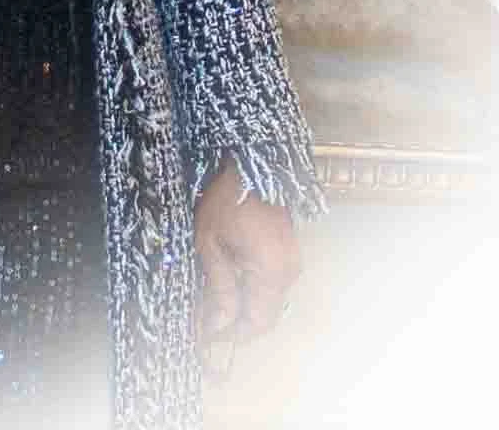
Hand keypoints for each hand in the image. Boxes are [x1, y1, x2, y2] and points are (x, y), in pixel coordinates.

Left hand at [193, 156, 300, 354]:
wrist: (252, 164)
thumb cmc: (226, 200)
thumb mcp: (210, 242)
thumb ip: (218, 286)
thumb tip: (218, 324)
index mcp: (271, 274)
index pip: (258, 323)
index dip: (233, 334)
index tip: (208, 333)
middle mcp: (289, 274)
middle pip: (265, 314)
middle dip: (237, 320)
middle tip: (206, 314)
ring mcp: (292, 262)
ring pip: (268, 299)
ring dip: (244, 303)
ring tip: (213, 293)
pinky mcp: (288, 252)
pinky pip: (272, 282)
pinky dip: (252, 286)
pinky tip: (230, 274)